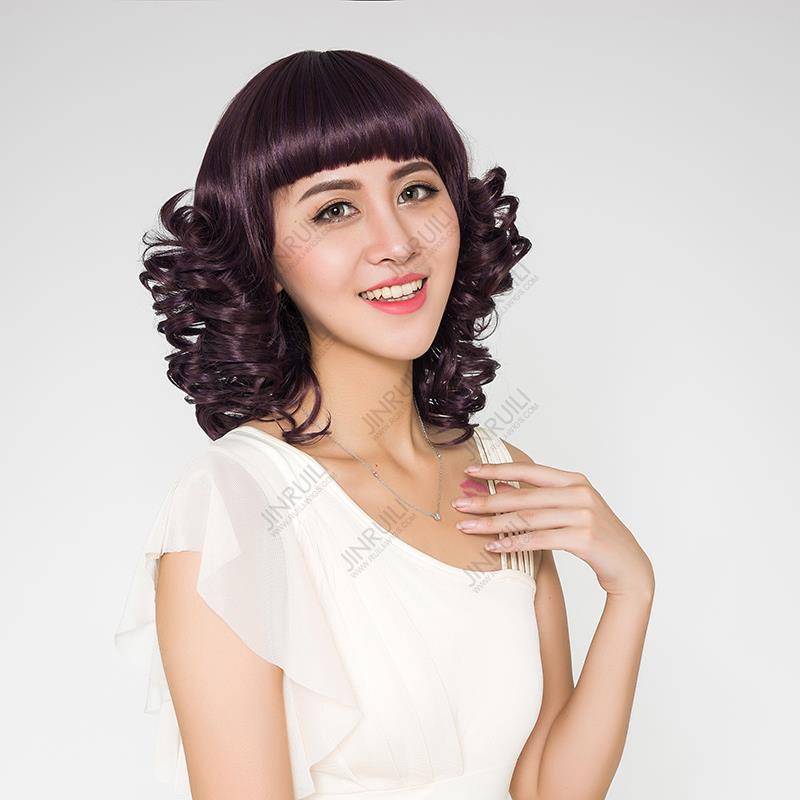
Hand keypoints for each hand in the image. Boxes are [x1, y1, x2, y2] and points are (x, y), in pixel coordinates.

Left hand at [452, 462, 654, 597]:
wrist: (630, 566)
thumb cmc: (594, 537)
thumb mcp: (570, 510)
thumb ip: (541, 499)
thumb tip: (500, 489)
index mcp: (574, 480)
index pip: (529, 471)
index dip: (498, 470)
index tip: (471, 471)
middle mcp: (580, 493)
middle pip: (523, 496)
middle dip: (487, 500)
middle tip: (459, 504)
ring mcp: (583, 514)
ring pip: (526, 518)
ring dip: (492, 524)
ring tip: (467, 528)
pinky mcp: (583, 538)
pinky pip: (538, 539)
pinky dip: (512, 543)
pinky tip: (492, 547)